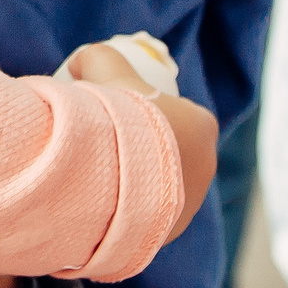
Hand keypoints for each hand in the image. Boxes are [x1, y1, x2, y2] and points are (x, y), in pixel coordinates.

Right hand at [66, 42, 218, 233]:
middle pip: (175, 151)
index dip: (149, 112)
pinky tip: (107, 202)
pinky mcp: (171, 229)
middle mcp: (207, 165)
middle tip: (108, 143)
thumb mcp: (105, 70)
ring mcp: (192, 202)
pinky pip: (151, 215)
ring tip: (104, 174)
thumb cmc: (114, 116)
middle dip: (148, 148)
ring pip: (164, 186)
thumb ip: (97, 57)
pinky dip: (133, 208)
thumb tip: (79, 62)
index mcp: (202, 125)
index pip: (179, 114)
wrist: (106, 170)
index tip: (120, 113)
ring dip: (142, 181)